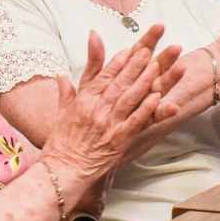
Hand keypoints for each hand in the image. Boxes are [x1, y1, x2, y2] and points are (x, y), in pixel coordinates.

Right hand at [38, 26, 180, 205]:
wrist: (60, 171)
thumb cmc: (60, 145)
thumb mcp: (60, 114)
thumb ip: (65, 92)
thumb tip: (60, 74)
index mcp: (83, 101)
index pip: (104, 75)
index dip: (119, 61)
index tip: (132, 48)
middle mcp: (96, 109)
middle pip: (120, 82)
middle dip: (136, 64)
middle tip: (150, 49)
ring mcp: (108, 124)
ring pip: (130, 97)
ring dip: (145, 80)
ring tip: (158, 65)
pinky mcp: (119, 140)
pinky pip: (136, 121)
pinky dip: (147, 107)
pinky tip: (159, 96)